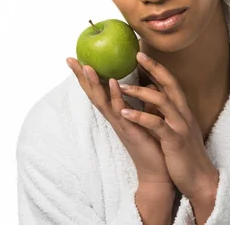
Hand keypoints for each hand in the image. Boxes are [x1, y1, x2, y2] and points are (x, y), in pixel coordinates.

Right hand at [66, 58, 172, 186]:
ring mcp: (120, 124)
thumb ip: (143, 101)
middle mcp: (115, 118)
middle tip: (70, 59)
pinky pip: (121, 111)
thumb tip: (148, 81)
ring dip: (94, 84)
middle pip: (93, 94)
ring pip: (103, 101)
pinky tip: (113, 82)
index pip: (99, 91)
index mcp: (117, 113)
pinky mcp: (130, 131)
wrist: (158, 170)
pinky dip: (116, 96)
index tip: (77, 58)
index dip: (87, 76)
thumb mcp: (146, 117)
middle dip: (81, 77)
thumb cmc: (153, 143)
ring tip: (86, 66)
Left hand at [118, 52, 218, 200]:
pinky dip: (140, 116)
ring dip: (141, 92)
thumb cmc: (184, 154)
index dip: (157, 67)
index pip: (170, 82)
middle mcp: (183, 114)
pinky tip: (124, 112)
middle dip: (154, 68)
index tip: (141, 54)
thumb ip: (167, 112)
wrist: (199, 179)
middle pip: (169, 84)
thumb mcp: (177, 129)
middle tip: (136, 55)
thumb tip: (153, 96)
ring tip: (121, 86)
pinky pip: (156, 125)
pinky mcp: (174, 141)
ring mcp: (180, 126)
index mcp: (182, 111)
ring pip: (162, 101)